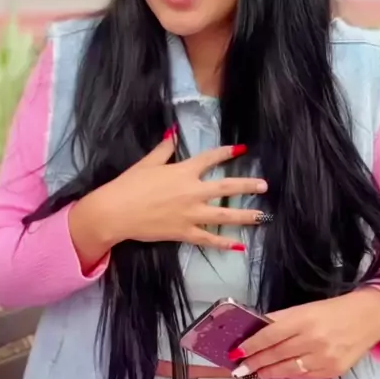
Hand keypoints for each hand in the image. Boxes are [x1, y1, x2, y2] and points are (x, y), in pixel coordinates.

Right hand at [71, 134, 268, 255]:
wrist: (116, 212)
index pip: (210, 159)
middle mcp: (192, 191)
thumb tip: (173, 132)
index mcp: (183, 171)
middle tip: (264, 186)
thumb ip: (164, 149)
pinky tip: (238, 246)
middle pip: (226, 187)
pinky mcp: (184, 233)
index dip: (226, 153)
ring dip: (245, 215)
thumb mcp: (147, 163)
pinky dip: (224, 243)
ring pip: (224, 215)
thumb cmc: (129, 185)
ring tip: (262, 216)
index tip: (241, 150)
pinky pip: (208, 239)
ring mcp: (191, 214)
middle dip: (247, 186)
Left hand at [230, 288, 379, 378]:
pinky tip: (277, 375)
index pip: (270, 335)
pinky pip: (304, 376)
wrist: (367, 318)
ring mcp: (324, 358)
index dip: (251, 345)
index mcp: (304, 319)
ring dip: (267, 372)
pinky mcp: (333, 371)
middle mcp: (313, 339)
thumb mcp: (305, 309)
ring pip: (288, 369)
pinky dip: (288, 375)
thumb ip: (282, 321)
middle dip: (255, 362)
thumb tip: (257, 333)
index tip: (236, 352)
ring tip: (254, 374)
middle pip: (276, 354)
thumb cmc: (331, 310)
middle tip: (239, 368)